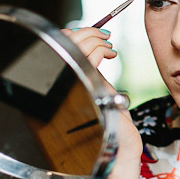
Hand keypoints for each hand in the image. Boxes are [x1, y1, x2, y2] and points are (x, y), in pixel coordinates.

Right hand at [62, 27, 141, 160]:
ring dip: (96, 39)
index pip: (58, 49)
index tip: (90, 33)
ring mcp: (72, 86)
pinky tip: (110, 54)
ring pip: (77, 47)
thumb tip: (93, 45)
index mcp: (64, 85)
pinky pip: (89, 58)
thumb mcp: (99, 90)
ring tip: (108, 46)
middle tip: (104, 36)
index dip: (72, 35)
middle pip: (64, 44)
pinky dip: (101, 49)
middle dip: (87, 33)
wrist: (121, 146)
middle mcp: (62, 85)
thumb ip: (91, 71)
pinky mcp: (86, 87)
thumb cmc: (113, 122)